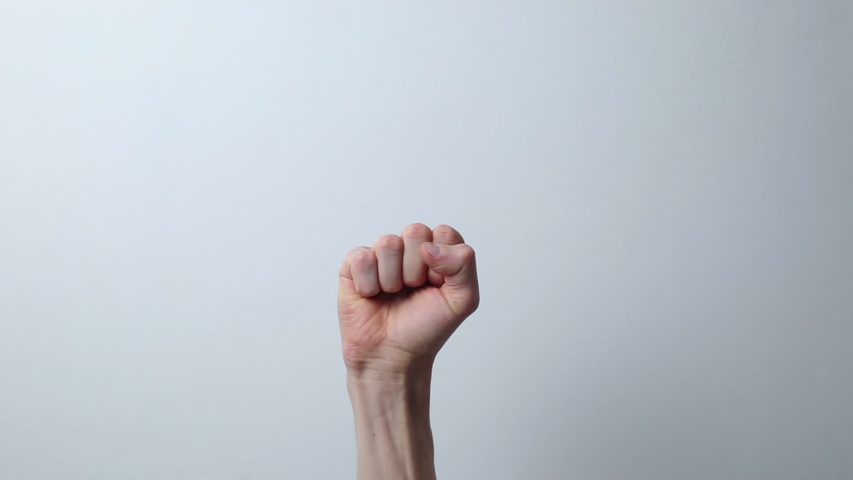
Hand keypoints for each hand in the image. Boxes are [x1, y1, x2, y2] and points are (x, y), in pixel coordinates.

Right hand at [337, 223, 479, 377]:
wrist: (392, 356)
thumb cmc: (426, 328)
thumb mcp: (463, 299)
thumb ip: (463, 263)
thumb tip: (428, 247)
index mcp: (437, 253)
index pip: (444, 233)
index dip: (442, 262)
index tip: (438, 286)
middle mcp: (409, 250)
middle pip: (415, 232)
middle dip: (416, 269)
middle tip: (413, 291)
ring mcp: (381, 255)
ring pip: (388, 243)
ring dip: (392, 279)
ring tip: (392, 295)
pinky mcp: (354, 265)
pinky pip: (363, 258)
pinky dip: (369, 284)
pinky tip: (372, 296)